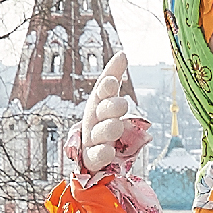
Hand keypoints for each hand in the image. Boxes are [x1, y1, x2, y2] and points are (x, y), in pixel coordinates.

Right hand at [70, 49, 150, 178]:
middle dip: (111, 106)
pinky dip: (102, 153)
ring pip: (100, 132)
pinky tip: (110, 150)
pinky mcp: (93, 159)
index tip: (112, 82)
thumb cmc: (101, 120)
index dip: (106, 87)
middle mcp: (92, 120)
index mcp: (97, 103)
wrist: (90, 151)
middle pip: (101, 111)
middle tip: (123, 105)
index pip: (100, 92)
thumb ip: (113, 76)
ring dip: (109, 128)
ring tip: (117, 126)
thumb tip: (122, 53)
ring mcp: (92, 140)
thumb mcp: (107, 98)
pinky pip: (96, 156)